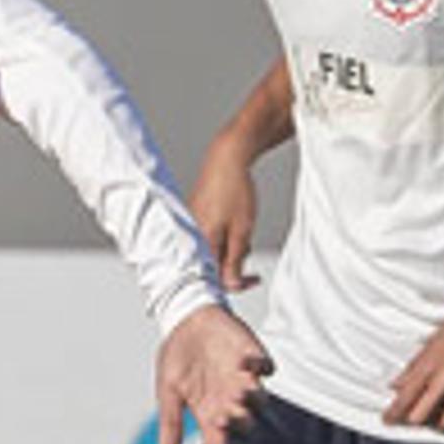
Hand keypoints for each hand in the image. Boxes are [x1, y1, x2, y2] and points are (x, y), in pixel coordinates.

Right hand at [155, 304, 272, 443]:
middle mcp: (231, 400)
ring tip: (236, 393)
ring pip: (259, 399)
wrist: (187, 319)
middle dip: (236, 422)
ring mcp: (245, 379)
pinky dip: (258, 367)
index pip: (218, 441)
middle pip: (243, 422)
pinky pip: (266, 367)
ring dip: (250, 398)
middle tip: (222, 417)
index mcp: (210, 412)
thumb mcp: (168, 390)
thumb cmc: (178, 356)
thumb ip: (170, 422)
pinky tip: (244, 363)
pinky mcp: (255, 357)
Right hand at [192, 141, 262, 291]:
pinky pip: (207, 237)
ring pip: (211, 251)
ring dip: (229, 249)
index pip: (214, 278)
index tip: (254, 279)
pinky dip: (222, 237)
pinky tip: (232, 224)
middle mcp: (190, 237)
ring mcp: (190, 227)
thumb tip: (232, 285)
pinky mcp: (193, 219)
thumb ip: (235, 261)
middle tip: (249, 249)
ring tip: (242, 230)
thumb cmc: (235, 190)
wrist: (226, 159)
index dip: (237, 283)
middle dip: (234, 263)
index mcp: (201, 243)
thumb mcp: (242, 230)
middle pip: (211, 265)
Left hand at [384, 300, 443, 436]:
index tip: (388, 419)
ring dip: (434, 420)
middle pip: (420, 416)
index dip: (393, 412)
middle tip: (409, 417)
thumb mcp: (435, 339)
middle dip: (411, 419)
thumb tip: (397, 383)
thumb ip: (415, 365)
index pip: (406, 396)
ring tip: (434, 411)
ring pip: (442, 422)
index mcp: (433, 364)